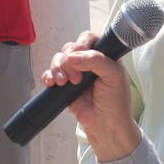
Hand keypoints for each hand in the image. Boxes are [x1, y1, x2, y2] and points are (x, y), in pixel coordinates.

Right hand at [41, 31, 139, 160]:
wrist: (106, 125)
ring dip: (58, 68)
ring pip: (59, 59)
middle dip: (68, 60)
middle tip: (76, 77)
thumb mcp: (114, 75)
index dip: (82, 43)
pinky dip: (48, 76)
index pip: (89, 38)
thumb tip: (72, 57)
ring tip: (64, 83)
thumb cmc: (116, 101)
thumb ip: (96, 60)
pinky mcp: (64, 85)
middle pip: (70, 47)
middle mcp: (88, 61)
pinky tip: (52, 83)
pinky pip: (50, 74)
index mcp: (104, 55)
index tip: (80, 52)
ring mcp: (75, 72)